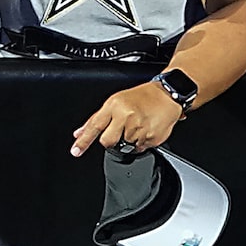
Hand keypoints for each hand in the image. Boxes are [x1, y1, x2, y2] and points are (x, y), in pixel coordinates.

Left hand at [71, 83, 185, 156]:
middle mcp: (126, 116)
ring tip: (139, 125)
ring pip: (125, 146)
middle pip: (108, 142)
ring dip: (130, 140)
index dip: (84, 141)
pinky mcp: (151, 137)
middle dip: (112, 139)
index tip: (75, 151)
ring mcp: (139, 128)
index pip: (95, 126)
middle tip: (122, 129)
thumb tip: (80, 133)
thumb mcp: (116, 101)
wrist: (170, 94)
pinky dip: (143, 141)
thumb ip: (97, 119)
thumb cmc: (143, 96)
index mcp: (115, 105)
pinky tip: (147, 128)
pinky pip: (141, 147)